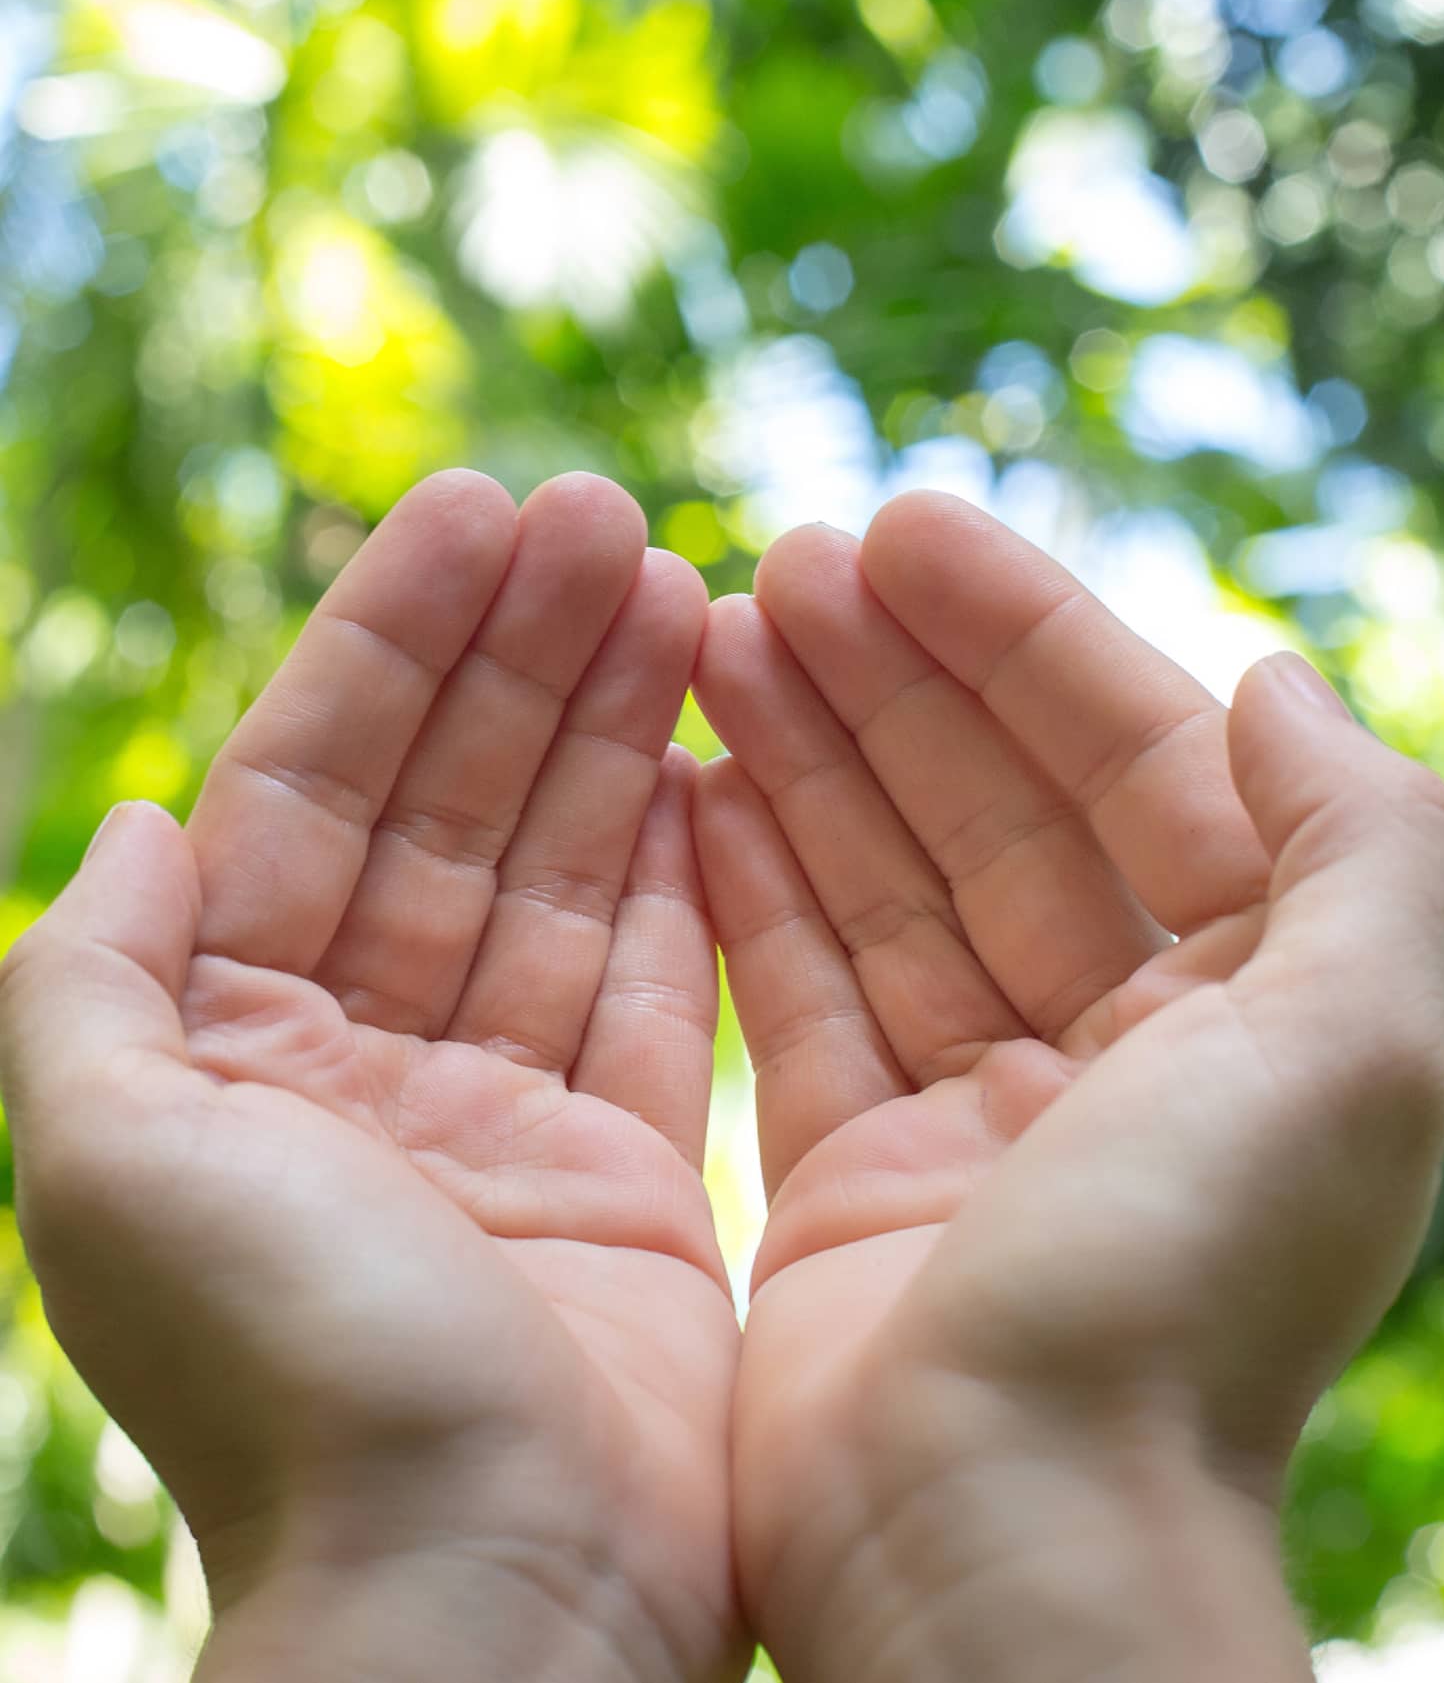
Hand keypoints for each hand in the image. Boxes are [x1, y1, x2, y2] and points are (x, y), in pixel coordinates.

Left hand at [0, 471, 746, 1682]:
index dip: (388, 644)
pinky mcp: (628, 1166)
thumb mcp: (115, 1159)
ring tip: (673, 576)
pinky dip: (680, 858)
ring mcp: (503, 1114)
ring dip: (609, 723)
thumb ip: (96, 977)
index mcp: (234, 1052)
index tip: (472, 512)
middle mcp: (363, 1069)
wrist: (492, 1598)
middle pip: (450, 808)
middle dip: (519, 654)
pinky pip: (658, 975)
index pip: (314, 791)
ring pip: (562, 870)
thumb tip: (137, 824)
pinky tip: (706, 743)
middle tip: (602, 510)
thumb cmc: (295, 1378)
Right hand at [692, 493, 1443, 1681]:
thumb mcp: (1349, 1043)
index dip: (1022, 638)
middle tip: (785, 558)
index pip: (1130, 767)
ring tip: (721, 625)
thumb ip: (1360, 838)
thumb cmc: (1181, 1293)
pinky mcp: (851, 1179)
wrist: (1002, 1548)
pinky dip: (748, 880)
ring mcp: (976, 1115)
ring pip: (883, 884)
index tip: (903, 529)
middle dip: (896, 677)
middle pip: (995, 810)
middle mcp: (1117, 1055)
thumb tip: (1280, 677)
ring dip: (808, 751)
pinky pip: (797, 990)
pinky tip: (690, 775)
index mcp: (1246, 1009)